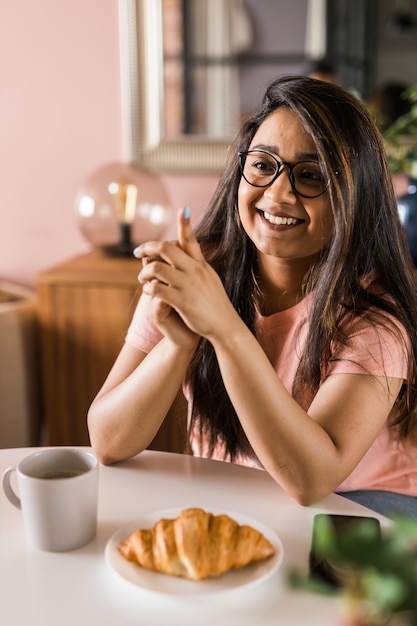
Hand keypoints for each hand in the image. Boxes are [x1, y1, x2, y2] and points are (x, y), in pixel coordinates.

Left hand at [135, 208, 237, 341]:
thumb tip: (192, 253)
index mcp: (201, 265)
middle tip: (137, 252)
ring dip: (144, 271)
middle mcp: (194, 271)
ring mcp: (188, 285)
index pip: (191, 239)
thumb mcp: (211, 279)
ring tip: (141, 278)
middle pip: (167, 248)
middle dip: (148, 247)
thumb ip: (199, 265)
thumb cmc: (216, 304)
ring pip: (158, 268)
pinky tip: (147, 291)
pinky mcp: (182, 301)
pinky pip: (157, 289)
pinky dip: (148, 288)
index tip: (183, 209)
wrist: (225, 325)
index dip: (186, 223)